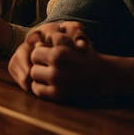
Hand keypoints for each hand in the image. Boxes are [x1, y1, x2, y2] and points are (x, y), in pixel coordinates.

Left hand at [9, 21, 133, 101]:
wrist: (100, 76)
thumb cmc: (84, 54)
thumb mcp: (73, 40)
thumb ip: (54, 38)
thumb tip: (36, 43)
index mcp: (60, 54)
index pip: (36, 50)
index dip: (41, 49)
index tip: (49, 51)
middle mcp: (57, 70)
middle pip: (33, 61)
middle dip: (39, 60)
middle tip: (48, 62)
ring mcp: (56, 85)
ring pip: (33, 75)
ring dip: (39, 72)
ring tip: (48, 71)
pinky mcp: (57, 96)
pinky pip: (37, 90)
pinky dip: (40, 86)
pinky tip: (48, 82)